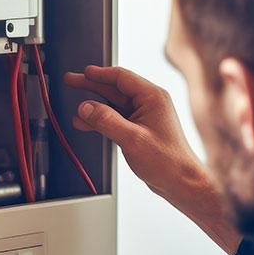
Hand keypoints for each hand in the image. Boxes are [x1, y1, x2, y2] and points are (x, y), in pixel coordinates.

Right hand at [65, 65, 240, 253]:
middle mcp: (149, 104)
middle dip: (92, 85)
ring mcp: (144, 117)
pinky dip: (100, 120)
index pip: (121, 77)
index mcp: (152, 98)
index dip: (100, 74)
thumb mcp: (132, 139)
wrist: (180, 181)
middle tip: (73, 81)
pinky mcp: (139, 130)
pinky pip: (115, 119)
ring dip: (94, 105)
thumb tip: (86, 107)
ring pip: (113, 104)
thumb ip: (106, 121)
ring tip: (75, 104)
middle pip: (115, 88)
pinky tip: (85, 123)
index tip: (84, 72)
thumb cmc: (167, 161)